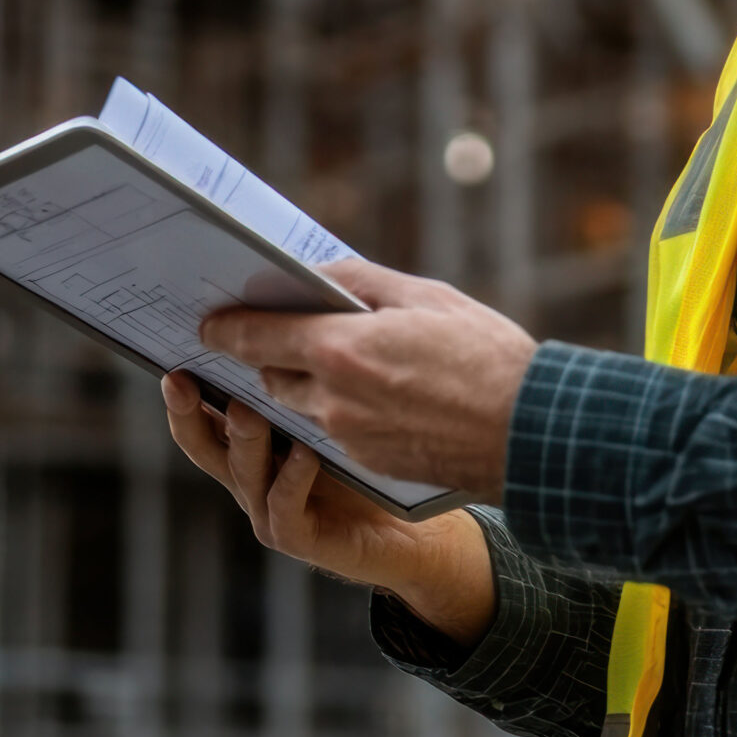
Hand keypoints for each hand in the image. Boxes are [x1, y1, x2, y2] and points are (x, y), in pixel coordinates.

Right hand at [161, 372, 495, 644]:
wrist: (413, 524)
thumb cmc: (375, 450)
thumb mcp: (337, 397)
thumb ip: (310, 361)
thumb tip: (290, 300)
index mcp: (253, 434)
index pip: (206, 406)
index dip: (186, 382)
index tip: (177, 348)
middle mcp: (252, 471)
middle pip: (204, 441)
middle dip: (188, 411)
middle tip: (180, 380)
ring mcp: (270, 506)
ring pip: (243, 471)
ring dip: (243, 438)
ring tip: (245, 408)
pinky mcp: (300, 536)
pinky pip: (285, 507)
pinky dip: (292, 478)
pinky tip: (305, 453)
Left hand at [197, 258, 538, 502]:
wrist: (527, 432)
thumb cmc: (484, 354)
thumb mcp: (426, 297)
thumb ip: (363, 282)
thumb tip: (319, 275)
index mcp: (340, 348)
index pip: (260, 336)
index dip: (228, 328)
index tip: (209, 324)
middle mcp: (333, 398)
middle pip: (273, 376)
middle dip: (274, 356)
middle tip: (282, 333)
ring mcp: (349, 436)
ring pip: (304, 407)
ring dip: (308, 385)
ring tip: (340, 362)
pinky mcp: (370, 462)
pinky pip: (335, 432)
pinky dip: (341, 410)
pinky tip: (378, 394)